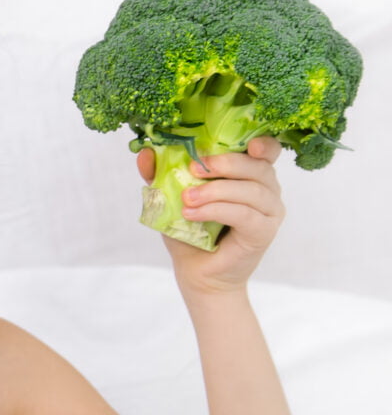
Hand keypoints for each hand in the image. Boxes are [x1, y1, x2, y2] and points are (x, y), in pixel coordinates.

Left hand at [137, 136, 285, 294]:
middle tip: (194, 168)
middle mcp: (267, 190)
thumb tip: (145, 152)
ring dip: (216, 190)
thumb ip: (161, 173)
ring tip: (186, 198)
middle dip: (226, 163)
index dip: (262, 144)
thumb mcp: (171, 198)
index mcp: (251, 175)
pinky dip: (216, 210)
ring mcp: (270, 211)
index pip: (267, 151)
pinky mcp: (264, 231)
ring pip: (251, 190)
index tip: (246, 143)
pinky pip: (244, 214)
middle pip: (258, 166)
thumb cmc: (189, 231)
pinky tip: (192, 214)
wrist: (196, 271)